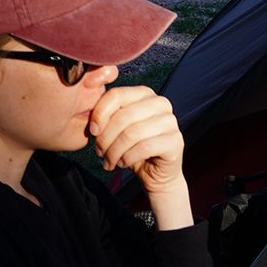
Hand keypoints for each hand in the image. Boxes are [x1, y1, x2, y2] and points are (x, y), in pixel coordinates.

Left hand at [88, 85, 186, 200]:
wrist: (155, 173)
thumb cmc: (132, 147)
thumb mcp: (116, 127)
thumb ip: (106, 114)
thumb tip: (89, 116)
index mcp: (144, 93)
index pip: (116, 95)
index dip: (100, 113)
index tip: (91, 131)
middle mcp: (160, 103)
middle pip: (123, 116)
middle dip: (106, 137)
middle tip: (98, 152)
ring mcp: (171, 121)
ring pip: (132, 133)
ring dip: (114, 151)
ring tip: (108, 161)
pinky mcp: (176, 141)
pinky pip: (144, 147)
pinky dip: (128, 157)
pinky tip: (122, 163)